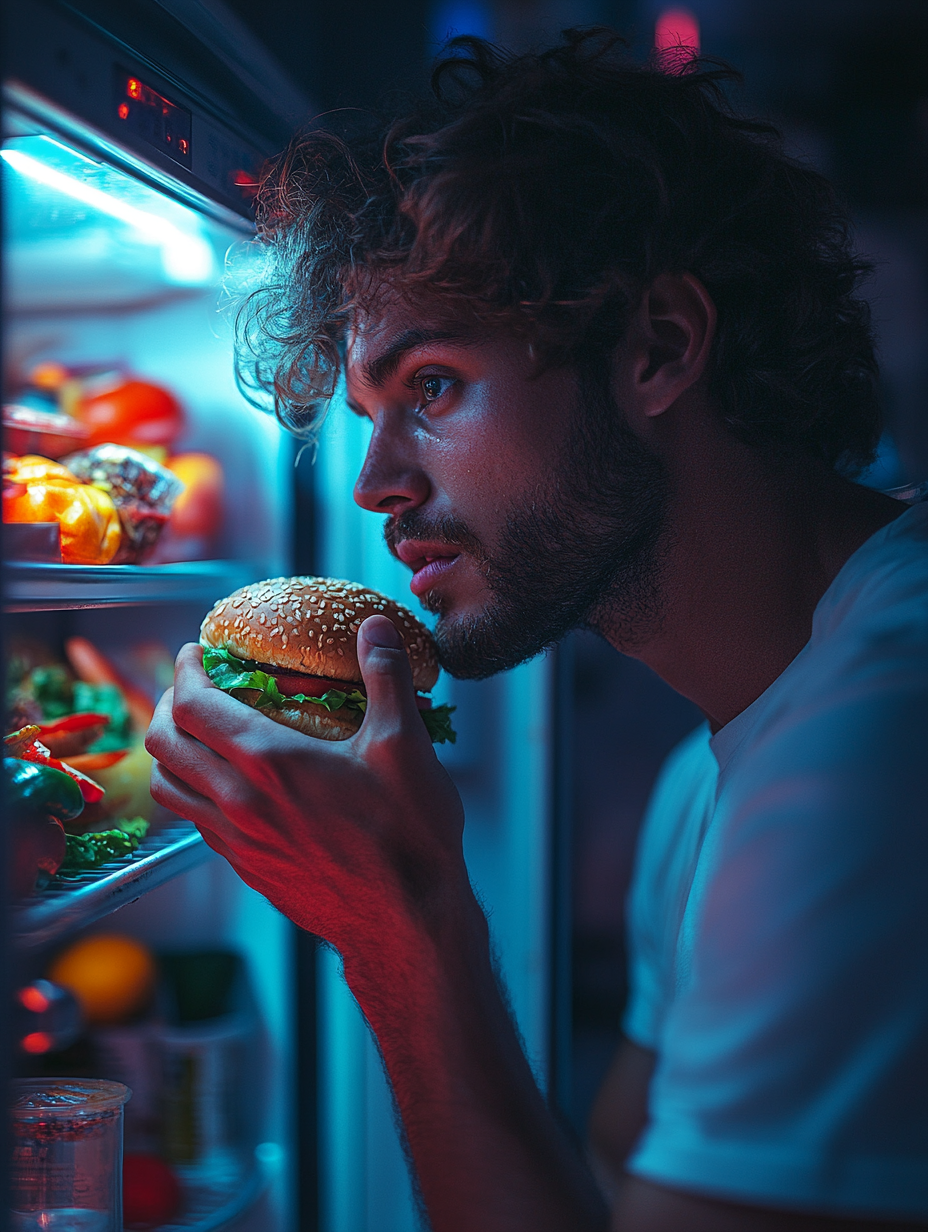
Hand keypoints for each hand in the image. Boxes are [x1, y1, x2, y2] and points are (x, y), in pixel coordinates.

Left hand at [145, 616, 467, 951]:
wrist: (406, 921)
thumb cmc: (409, 836)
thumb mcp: (406, 746)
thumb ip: (385, 678)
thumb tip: (376, 627)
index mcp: (271, 763)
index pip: (196, 705)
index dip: (186, 671)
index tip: (195, 653)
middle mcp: (240, 802)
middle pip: (165, 744)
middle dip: (169, 705)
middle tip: (190, 688)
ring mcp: (239, 841)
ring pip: (170, 789)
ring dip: (172, 753)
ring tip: (196, 735)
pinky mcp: (248, 869)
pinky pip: (198, 822)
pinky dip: (196, 792)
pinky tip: (229, 786)